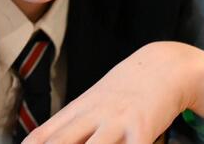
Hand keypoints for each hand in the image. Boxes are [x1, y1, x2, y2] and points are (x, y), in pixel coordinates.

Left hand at [22, 41, 203, 143]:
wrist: (161, 66)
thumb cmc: (124, 93)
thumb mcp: (93, 105)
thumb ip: (72, 129)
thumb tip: (42, 142)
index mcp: (77, 112)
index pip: (43, 136)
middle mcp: (92, 116)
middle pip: (61, 142)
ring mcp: (116, 122)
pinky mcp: (142, 128)